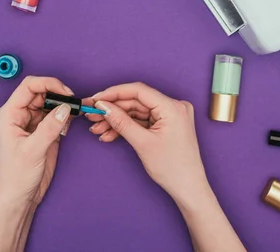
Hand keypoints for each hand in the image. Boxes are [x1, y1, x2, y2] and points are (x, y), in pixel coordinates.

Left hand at [0, 76, 73, 206]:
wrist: (20, 196)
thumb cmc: (16, 176)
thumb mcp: (32, 151)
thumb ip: (49, 128)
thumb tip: (64, 108)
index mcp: (10, 113)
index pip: (29, 86)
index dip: (48, 84)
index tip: (65, 92)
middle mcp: (21, 114)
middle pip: (42, 91)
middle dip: (58, 93)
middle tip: (73, 102)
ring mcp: (33, 121)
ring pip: (51, 102)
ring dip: (64, 104)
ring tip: (75, 110)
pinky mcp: (45, 130)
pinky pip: (57, 114)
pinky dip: (66, 114)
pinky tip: (71, 120)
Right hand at [85, 82, 208, 204]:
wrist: (188, 188)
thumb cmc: (173, 169)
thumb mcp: (142, 143)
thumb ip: (121, 122)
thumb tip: (104, 106)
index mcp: (173, 107)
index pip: (138, 91)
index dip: (114, 93)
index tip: (96, 99)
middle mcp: (174, 107)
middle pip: (135, 101)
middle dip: (112, 110)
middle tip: (92, 116)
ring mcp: (171, 115)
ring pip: (136, 112)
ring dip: (116, 120)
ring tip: (98, 129)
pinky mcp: (166, 124)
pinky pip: (142, 120)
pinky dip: (126, 127)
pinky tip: (110, 134)